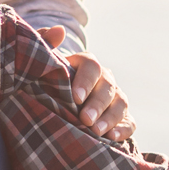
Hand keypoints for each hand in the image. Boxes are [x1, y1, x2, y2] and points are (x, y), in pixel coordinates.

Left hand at [36, 27, 133, 141]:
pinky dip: (123, 130)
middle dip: (97, 105)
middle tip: (85, 120)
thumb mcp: (40, 62)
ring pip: (120, 104)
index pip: (92, 66)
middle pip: (108, 87)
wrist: (52, 102)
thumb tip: (59, 31)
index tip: (75, 98)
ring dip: (110, 118)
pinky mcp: (121, 117)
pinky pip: (129, 122)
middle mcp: (104, 79)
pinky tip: (112, 138)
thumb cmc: (45, 81)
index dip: (86, 81)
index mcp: (85, 64)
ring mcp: (114, 98)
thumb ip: (43, 43)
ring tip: (95, 132)